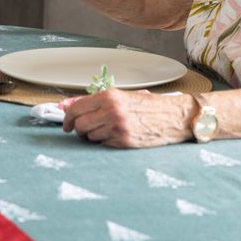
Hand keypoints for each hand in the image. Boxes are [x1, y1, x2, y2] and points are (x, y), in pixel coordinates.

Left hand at [61, 89, 195, 147]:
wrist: (173, 117)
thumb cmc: (148, 106)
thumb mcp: (122, 97)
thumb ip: (97, 102)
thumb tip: (69, 107)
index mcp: (109, 96)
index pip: (76, 108)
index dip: (67, 118)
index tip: (66, 124)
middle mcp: (112, 111)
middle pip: (80, 125)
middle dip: (79, 129)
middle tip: (82, 130)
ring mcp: (118, 128)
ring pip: (90, 137)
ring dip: (93, 136)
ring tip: (105, 131)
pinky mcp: (124, 142)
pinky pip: (103, 144)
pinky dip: (105, 142)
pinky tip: (115, 136)